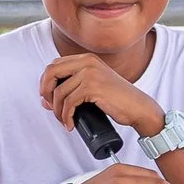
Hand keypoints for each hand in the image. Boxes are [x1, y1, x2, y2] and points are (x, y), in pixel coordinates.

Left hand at [40, 53, 165, 138]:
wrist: (138, 107)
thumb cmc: (116, 100)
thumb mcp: (93, 85)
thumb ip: (72, 87)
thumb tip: (44, 100)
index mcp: (86, 58)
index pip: (54, 65)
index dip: (46, 83)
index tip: (49, 98)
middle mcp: (87, 62)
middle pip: (50, 73)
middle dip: (46, 93)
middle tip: (51, 108)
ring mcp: (90, 73)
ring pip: (59, 92)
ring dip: (58, 111)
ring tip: (64, 120)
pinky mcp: (93, 87)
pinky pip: (69, 103)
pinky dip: (66, 116)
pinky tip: (70, 124)